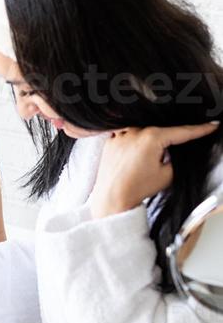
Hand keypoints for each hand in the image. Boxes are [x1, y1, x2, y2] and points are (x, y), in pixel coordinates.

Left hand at [90, 122, 219, 218]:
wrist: (112, 197)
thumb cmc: (137, 188)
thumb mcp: (167, 175)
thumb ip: (177, 159)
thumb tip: (178, 151)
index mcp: (151, 138)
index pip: (181, 132)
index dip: (199, 129)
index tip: (211, 125)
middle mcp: (134, 131)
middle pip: (160, 131)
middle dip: (167, 142)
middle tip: (163, 161)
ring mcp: (120, 134)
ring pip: (143, 132)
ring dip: (149, 143)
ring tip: (143, 164)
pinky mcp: (110, 140)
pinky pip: (126, 136)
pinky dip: (133, 143)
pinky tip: (132, 158)